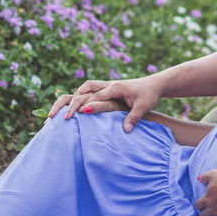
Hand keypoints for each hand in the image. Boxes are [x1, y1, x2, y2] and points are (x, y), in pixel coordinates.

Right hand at [46, 77, 161, 131]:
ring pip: (85, 87)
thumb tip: (125, 131)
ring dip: (74, 96)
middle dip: (73, 102)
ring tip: (63, 110)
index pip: (97, 95)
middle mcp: (109, 85)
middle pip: (85, 89)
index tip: (77, 114)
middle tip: (62, 116)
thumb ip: (133, 118)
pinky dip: (80, 96)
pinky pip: (89, 90)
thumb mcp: (143, 106)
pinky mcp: (107, 89)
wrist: (154, 85)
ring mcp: (107, 86)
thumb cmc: (149, 95)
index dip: (87, 104)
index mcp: (116, 87)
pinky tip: (75, 107)